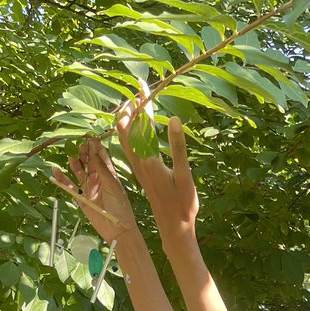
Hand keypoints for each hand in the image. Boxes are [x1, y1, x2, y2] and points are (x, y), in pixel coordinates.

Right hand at [51, 139, 141, 248]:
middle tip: (78, 145)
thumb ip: (102, 169)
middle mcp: (98, 179)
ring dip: (74, 163)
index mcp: (108, 174)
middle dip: (83, 152)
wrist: (117, 228)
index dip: (94, 146)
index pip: (101, 157)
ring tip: (70, 156)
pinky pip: (69, 187)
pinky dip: (62, 180)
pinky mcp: (81, 198)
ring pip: (78, 171)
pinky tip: (55, 171)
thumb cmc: (120, 207)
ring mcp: (89, 188)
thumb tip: (94, 150)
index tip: (88, 137)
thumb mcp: (113, 185)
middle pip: (88, 162)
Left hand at [114, 93, 199, 258]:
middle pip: (126, 127)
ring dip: (128, 118)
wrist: (174, 227)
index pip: (141, 123)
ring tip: (135, 103)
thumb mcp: (184, 175)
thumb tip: (174, 120)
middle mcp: (139, 161)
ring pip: (125, 136)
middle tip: (138, 89)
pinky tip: (137, 128)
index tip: (142, 83)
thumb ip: (178, 146)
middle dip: (131, 106)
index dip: (142, 102)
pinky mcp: (141, 172)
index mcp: (148, 159)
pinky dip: (131, 131)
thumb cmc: (182, 203)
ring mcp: (138, 167)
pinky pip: (129, 146)